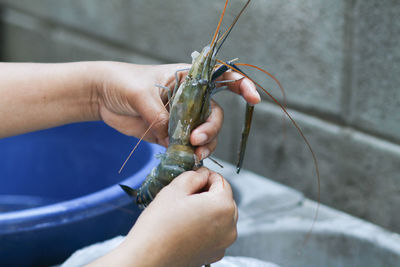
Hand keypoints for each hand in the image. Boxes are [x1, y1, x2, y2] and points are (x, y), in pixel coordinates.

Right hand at [89, 168, 237, 266]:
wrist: (148, 257)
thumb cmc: (159, 225)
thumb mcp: (175, 189)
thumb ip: (194, 175)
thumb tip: (203, 174)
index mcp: (223, 207)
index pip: (221, 181)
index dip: (205, 177)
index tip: (192, 180)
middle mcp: (229, 226)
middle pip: (224, 199)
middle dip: (208, 194)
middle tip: (185, 197)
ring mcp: (224, 243)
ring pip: (221, 216)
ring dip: (207, 210)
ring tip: (184, 213)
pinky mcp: (215, 253)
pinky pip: (216, 232)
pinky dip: (206, 227)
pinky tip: (186, 227)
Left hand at [91, 62, 259, 158]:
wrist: (101, 96)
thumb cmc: (121, 83)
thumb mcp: (139, 94)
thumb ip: (159, 115)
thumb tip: (173, 138)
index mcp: (186, 79)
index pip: (221, 78)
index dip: (241, 86)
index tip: (253, 99)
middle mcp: (189, 98)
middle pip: (214, 115)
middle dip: (211, 129)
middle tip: (194, 141)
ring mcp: (181, 118)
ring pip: (205, 134)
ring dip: (204, 145)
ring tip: (193, 155)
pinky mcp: (170, 134)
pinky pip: (188, 146)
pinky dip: (190, 154)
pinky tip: (186, 160)